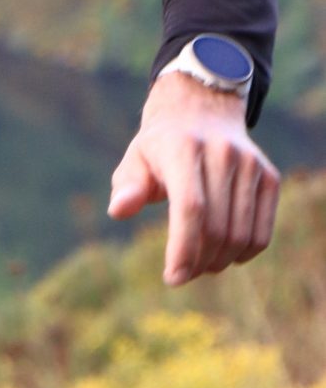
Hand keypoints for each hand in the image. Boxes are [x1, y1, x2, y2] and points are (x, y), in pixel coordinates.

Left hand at [107, 71, 280, 286]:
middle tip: (182, 274)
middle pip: (216, 227)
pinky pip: (262, 232)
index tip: (172, 278)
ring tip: (200, 266)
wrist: (202, 109)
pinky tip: (224, 257)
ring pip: (240, 235)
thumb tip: (119, 211)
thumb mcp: (135, 159)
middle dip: (197, 262)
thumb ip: (126, 187)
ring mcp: (251, 165)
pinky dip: (244, 253)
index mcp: (183, 148)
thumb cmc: (160, 146)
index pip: (190, 208)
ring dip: (219, 262)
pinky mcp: (269, 177)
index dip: (183, 248)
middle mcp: (223, 153)